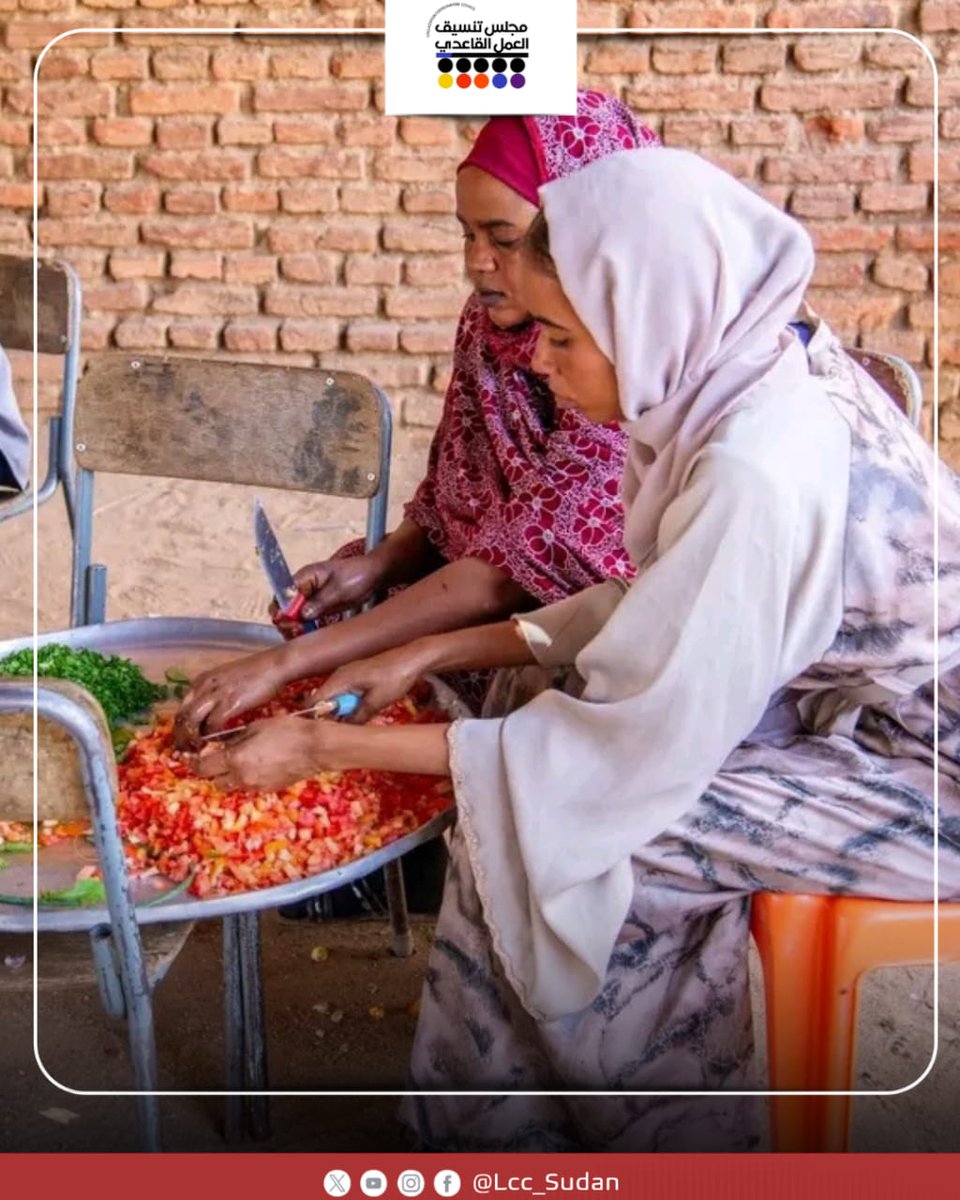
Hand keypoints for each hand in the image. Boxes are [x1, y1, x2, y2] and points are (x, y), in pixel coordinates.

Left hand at [173, 649, 286, 750]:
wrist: (273, 665)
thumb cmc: (255, 673)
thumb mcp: (226, 681)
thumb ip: (215, 694)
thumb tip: (210, 713)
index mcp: (202, 681)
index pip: (181, 709)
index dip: (180, 728)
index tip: (185, 741)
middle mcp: (204, 686)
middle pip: (182, 717)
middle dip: (182, 737)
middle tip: (189, 751)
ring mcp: (215, 694)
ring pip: (192, 722)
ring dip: (193, 739)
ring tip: (200, 750)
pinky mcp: (229, 702)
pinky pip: (213, 724)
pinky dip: (214, 736)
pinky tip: (221, 742)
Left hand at [187, 715, 330, 791]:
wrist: (315, 747)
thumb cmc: (286, 730)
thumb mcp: (255, 727)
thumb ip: (233, 739)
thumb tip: (218, 745)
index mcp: (234, 759)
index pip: (202, 767)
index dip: (192, 762)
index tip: (186, 757)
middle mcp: (241, 777)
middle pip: (214, 781)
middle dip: (210, 771)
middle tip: (213, 758)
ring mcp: (255, 786)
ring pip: (231, 786)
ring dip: (227, 776)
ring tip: (235, 761)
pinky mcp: (268, 789)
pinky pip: (248, 786)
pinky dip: (244, 778)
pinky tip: (254, 765)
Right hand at [269, 554, 383, 637]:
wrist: (374, 575)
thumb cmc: (357, 574)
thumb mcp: (339, 588)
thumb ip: (320, 601)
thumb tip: (302, 614)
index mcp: (304, 577)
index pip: (283, 594)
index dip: (282, 610)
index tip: (289, 623)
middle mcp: (303, 588)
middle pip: (284, 607)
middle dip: (286, 621)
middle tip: (296, 632)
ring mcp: (310, 599)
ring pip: (292, 616)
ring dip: (293, 627)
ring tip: (301, 635)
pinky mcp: (318, 608)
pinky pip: (305, 620)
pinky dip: (303, 629)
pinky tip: (307, 635)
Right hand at [312, 643, 431, 723]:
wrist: (413, 658)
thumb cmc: (395, 678)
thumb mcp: (376, 703)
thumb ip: (357, 717)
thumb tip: (343, 731)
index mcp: (340, 679)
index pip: (315, 700)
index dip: (314, 717)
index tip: (321, 732)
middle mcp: (339, 674)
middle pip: (324, 699)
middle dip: (329, 716)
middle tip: (339, 731)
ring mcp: (348, 673)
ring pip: (336, 696)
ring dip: (342, 710)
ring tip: (351, 724)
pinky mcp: (357, 674)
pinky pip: (345, 691)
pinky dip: (350, 703)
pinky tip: (360, 711)